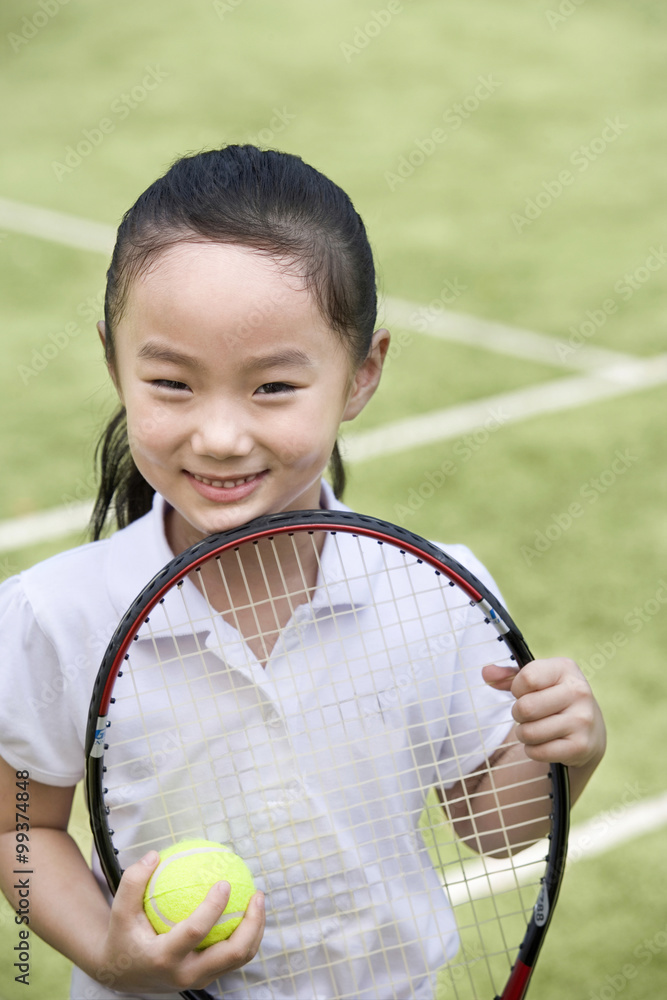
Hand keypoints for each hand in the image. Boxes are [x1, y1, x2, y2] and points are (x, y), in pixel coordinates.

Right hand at [94, 851, 264, 994]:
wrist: (122, 975)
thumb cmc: (122, 936)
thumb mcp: (119, 911)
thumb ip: (133, 882)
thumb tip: (154, 855)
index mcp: (164, 958)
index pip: (195, 932)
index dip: (214, 907)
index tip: (225, 882)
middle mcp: (185, 975)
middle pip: (231, 954)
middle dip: (252, 925)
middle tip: (257, 895)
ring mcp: (199, 980)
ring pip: (239, 959)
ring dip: (256, 930)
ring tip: (259, 900)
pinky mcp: (207, 978)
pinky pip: (234, 958)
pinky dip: (247, 935)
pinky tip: (247, 910)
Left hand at [483, 657, 605, 769]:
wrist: (589, 728)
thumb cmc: (553, 697)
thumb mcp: (536, 680)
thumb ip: (508, 675)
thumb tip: (486, 673)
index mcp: (565, 668)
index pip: (527, 678)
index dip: (517, 688)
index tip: (526, 692)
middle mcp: (578, 691)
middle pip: (525, 708)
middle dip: (518, 714)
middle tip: (528, 715)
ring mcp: (582, 720)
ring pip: (530, 732)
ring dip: (524, 734)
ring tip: (535, 729)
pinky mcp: (581, 746)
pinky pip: (539, 752)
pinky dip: (533, 750)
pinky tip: (544, 743)